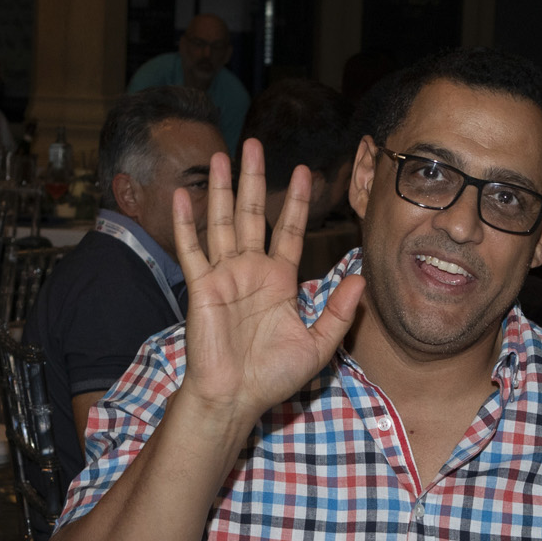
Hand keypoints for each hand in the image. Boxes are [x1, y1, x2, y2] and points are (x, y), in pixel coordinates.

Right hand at [172, 139, 363, 429]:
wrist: (236, 397)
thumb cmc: (273, 376)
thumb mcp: (318, 344)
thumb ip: (340, 312)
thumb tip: (361, 278)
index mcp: (278, 280)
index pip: (287, 229)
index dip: (295, 200)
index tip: (304, 170)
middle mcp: (250, 271)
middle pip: (251, 213)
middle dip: (252, 178)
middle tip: (253, 143)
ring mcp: (223, 276)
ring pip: (221, 222)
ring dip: (218, 189)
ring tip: (218, 156)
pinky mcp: (201, 287)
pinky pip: (192, 249)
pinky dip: (184, 223)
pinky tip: (180, 196)